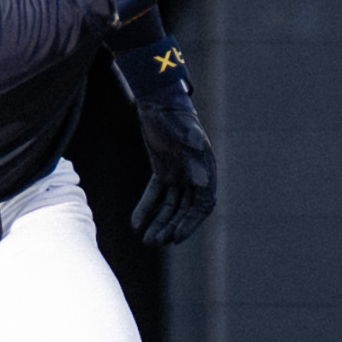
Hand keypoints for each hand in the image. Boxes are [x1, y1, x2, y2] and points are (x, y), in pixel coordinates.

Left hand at [129, 89, 215, 246]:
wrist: (157, 100)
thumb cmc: (173, 115)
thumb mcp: (183, 131)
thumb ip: (193, 155)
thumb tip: (202, 182)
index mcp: (205, 169)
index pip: (202, 205)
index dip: (191, 223)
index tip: (176, 237)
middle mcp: (195, 175)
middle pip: (185, 210)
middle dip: (171, 227)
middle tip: (156, 241)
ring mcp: (179, 174)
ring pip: (170, 206)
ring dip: (159, 223)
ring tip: (146, 240)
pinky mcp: (163, 171)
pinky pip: (156, 195)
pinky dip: (146, 209)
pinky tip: (135, 224)